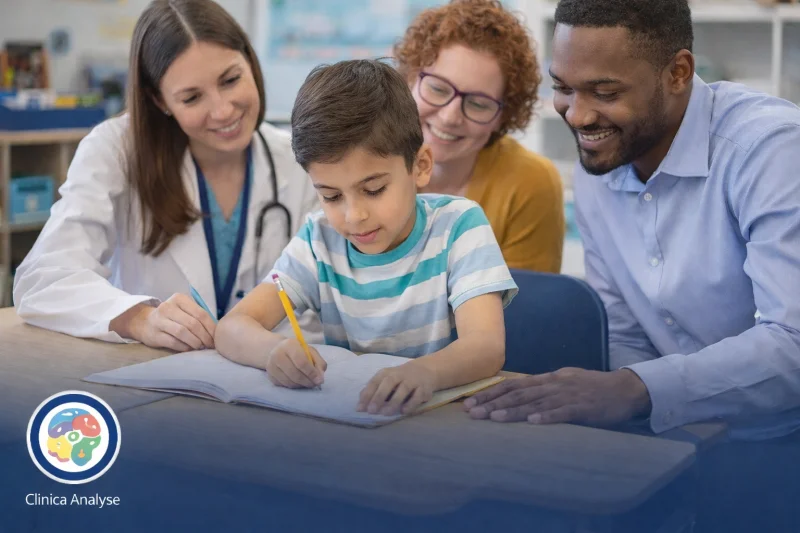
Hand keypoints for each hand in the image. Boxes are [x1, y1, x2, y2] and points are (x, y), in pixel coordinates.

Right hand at [115, 294, 215, 350]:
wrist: (144, 322)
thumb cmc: (171, 317)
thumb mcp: (183, 310)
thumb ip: (198, 316)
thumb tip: (217, 332)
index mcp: (179, 299)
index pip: (201, 313)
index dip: (211, 327)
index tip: (216, 337)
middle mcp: (168, 307)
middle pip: (193, 324)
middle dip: (205, 336)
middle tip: (210, 345)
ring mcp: (159, 320)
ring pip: (183, 332)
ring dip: (195, 342)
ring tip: (201, 347)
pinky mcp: (154, 334)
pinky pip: (173, 342)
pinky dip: (184, 347)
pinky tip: (190, 349)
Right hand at [265, 339, 326, 388]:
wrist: (279, 350)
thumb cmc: (298, 351)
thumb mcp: (311, 352)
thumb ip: (319, 362)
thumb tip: (320, 378)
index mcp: (289, 345)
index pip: (301, 361)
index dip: (311, 372)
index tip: (319, 380)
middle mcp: (277, 354)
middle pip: (294, 374)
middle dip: (307, 381)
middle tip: (315, 384)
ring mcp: (271, 366)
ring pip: (289, 382)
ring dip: (302, 385)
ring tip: (308, 383)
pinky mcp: (270, 376)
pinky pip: (284, 385)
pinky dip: (294, 386)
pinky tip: (299, 382)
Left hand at [357, 362, 436, 415]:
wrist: (425, 370)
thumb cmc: (400, 378)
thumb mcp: (385, 380)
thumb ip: (373, 391)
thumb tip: (359, 406)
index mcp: (386, 373)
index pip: (374, 382)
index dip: (367, 395)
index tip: (360, 408)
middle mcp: (399, 375)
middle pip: (388, 383)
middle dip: (379, 397)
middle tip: (371, 411)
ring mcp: (412, 380)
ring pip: (403, 389)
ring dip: (394, 401)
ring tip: (386, 413)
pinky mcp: (424, 388)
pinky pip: (417, 396)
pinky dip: (411, 403)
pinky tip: (403, 411)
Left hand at [463, 368, 651, 426]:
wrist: (624, 389)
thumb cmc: (591, 389)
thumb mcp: (563, 383)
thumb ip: (542, 390)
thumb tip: (516, 395)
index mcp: (548, 379)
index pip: (513, 384)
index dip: (491, 393)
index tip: (470, 402)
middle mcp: (554, 384)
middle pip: (519, 393)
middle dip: (493, 403)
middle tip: (472, 412)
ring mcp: (568, 395)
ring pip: (536, 403)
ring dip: (514, 410)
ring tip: (493, 417)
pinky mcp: (584, 408)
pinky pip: (563, 412)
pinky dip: (547, 417)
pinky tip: (533, 423)